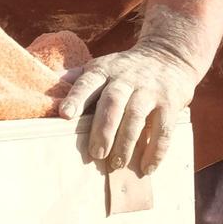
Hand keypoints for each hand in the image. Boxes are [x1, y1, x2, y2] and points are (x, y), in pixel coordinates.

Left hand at [56, 38, 199, 174]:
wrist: (169, 56)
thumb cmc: (126, 69)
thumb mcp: (103, 66)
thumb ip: (80, 78)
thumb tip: (52, 86)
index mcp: (104, 70)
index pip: (88, 83)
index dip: (76, 98)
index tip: (65, 114)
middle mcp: (126, 79)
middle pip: (112, 102)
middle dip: (103, 129)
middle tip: (96, 153)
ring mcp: (149, 91)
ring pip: (136, 116)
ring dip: (126, 143)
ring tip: (116, 164)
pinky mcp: (170, 104)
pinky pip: (164, 129)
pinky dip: (156, 150)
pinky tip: (146, 167)